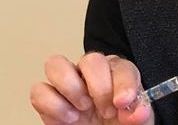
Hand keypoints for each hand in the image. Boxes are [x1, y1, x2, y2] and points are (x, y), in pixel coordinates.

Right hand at [30, 52, 153, 124]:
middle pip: (90, 60)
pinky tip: (69, 119)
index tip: (123, 103)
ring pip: (55, 64)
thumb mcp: (135, 119)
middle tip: (106, 112)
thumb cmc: (118, 123)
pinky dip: (53, 106)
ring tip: (82, 110)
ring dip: (70, 89)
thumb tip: (137, 112)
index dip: (123, 84)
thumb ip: (139, 113)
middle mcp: (91, 73)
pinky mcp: (48, 97)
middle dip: (99, 88)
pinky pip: (39, 90)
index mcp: (116, 73)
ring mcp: (67, 82)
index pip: (121, 67)